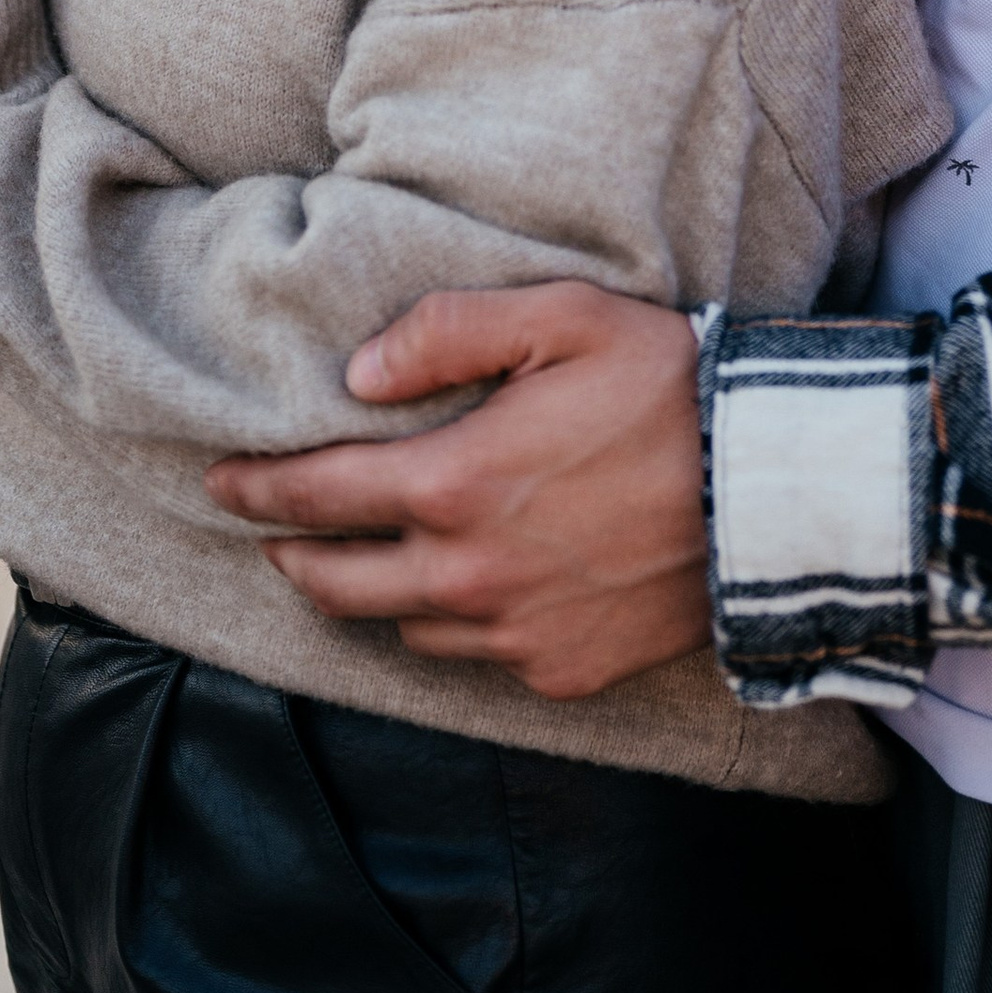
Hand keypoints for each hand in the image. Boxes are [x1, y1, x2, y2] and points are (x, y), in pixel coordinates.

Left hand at [206, 284, 707, 699]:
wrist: (772, 493)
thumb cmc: (668, 387)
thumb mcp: (559, 319)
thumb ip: (448, 333)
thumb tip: (357, 374)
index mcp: (454, 485)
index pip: (317, 497)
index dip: (258, 489)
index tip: (220, 481)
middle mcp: (468, 575)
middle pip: (337, 584)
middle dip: (291, 556)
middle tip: (272, 535)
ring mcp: (515, 635)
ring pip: (406, 624)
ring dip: (374, 593)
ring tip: (367, 561)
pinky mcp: (561, 673)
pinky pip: (479, 655)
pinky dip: (459, 622)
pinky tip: (470, 591)